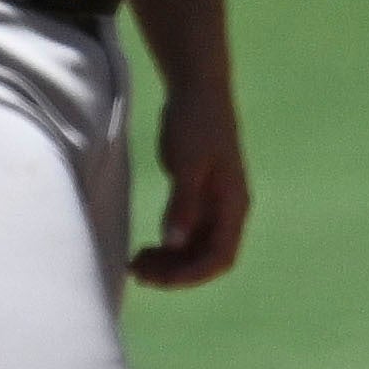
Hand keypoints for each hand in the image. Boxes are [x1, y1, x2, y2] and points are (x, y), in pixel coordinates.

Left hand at [134, 90, 249, 289]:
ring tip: (135, 264)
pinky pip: (185, 234)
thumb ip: (183, 203)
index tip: (160, 278)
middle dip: (175, 272)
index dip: (192, 274)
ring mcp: (213, 206)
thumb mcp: (188, 163)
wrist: (197, 90)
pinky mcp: (198, 198)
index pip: (221, 256)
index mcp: (233, 205)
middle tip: (137, 271)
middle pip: (206, 258)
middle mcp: (227, 211)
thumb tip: (174, 243)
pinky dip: (166, 247)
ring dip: (169, 262)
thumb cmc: (196, 123)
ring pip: (194, 249)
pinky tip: (144, 249)